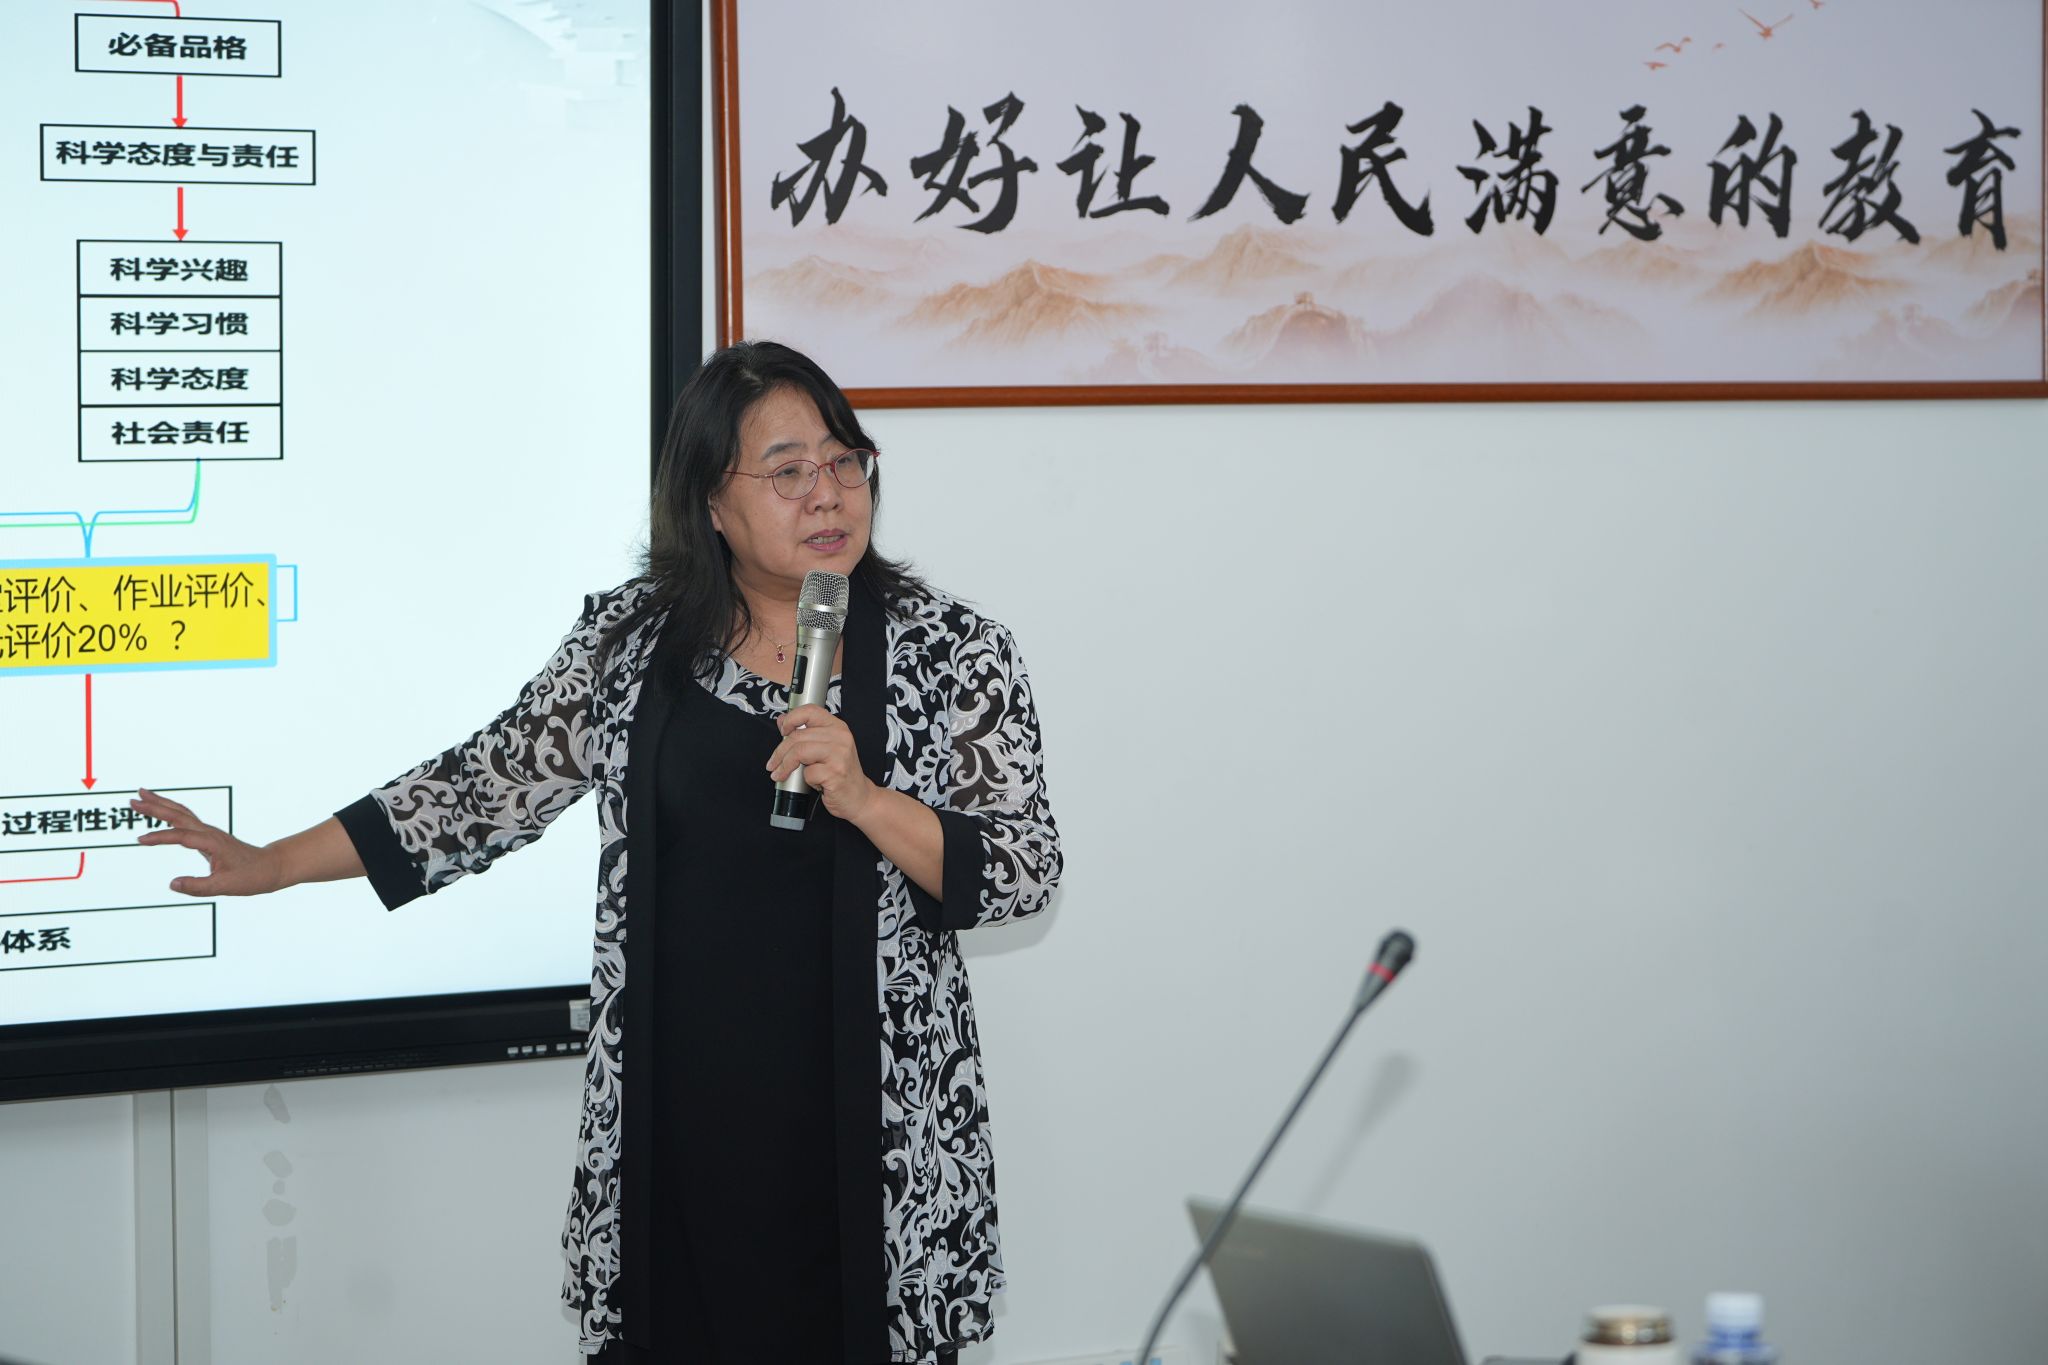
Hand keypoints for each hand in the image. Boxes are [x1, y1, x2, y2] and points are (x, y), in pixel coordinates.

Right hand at [131, 788, 282, 896]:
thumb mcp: (225, 886)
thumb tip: (172, 884)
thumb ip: (198, 887)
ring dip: (161, 804)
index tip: (139, 839)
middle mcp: (209, 833)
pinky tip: (160, 811)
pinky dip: (170, 812)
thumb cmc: (251, 876)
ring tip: (141, 795)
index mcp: (212, 843)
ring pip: (182, 813)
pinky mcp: (207, 835)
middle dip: (156, 806)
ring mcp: (208, 832)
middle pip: (179, 815)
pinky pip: (185, 819)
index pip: (181, 836)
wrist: (269, 867)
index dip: (160, 837)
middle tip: (133, 799)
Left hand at [767, 705, 877, 823]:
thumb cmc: (840, 773)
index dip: (791, 719)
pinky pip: (808, 773)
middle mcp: (841, 737)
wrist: (859, 796)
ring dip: (785, 766)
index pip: (810, 711)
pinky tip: (814, 782)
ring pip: (799, 752)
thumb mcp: (824, 748)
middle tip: (773, 764)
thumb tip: (782, 721)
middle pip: (798, 736)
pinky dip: (806, 780)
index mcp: (838, 727)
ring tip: (780, 774)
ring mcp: (840, 755)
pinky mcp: (836, 773)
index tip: (782, 731)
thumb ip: (804, 734)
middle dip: (779, 753)